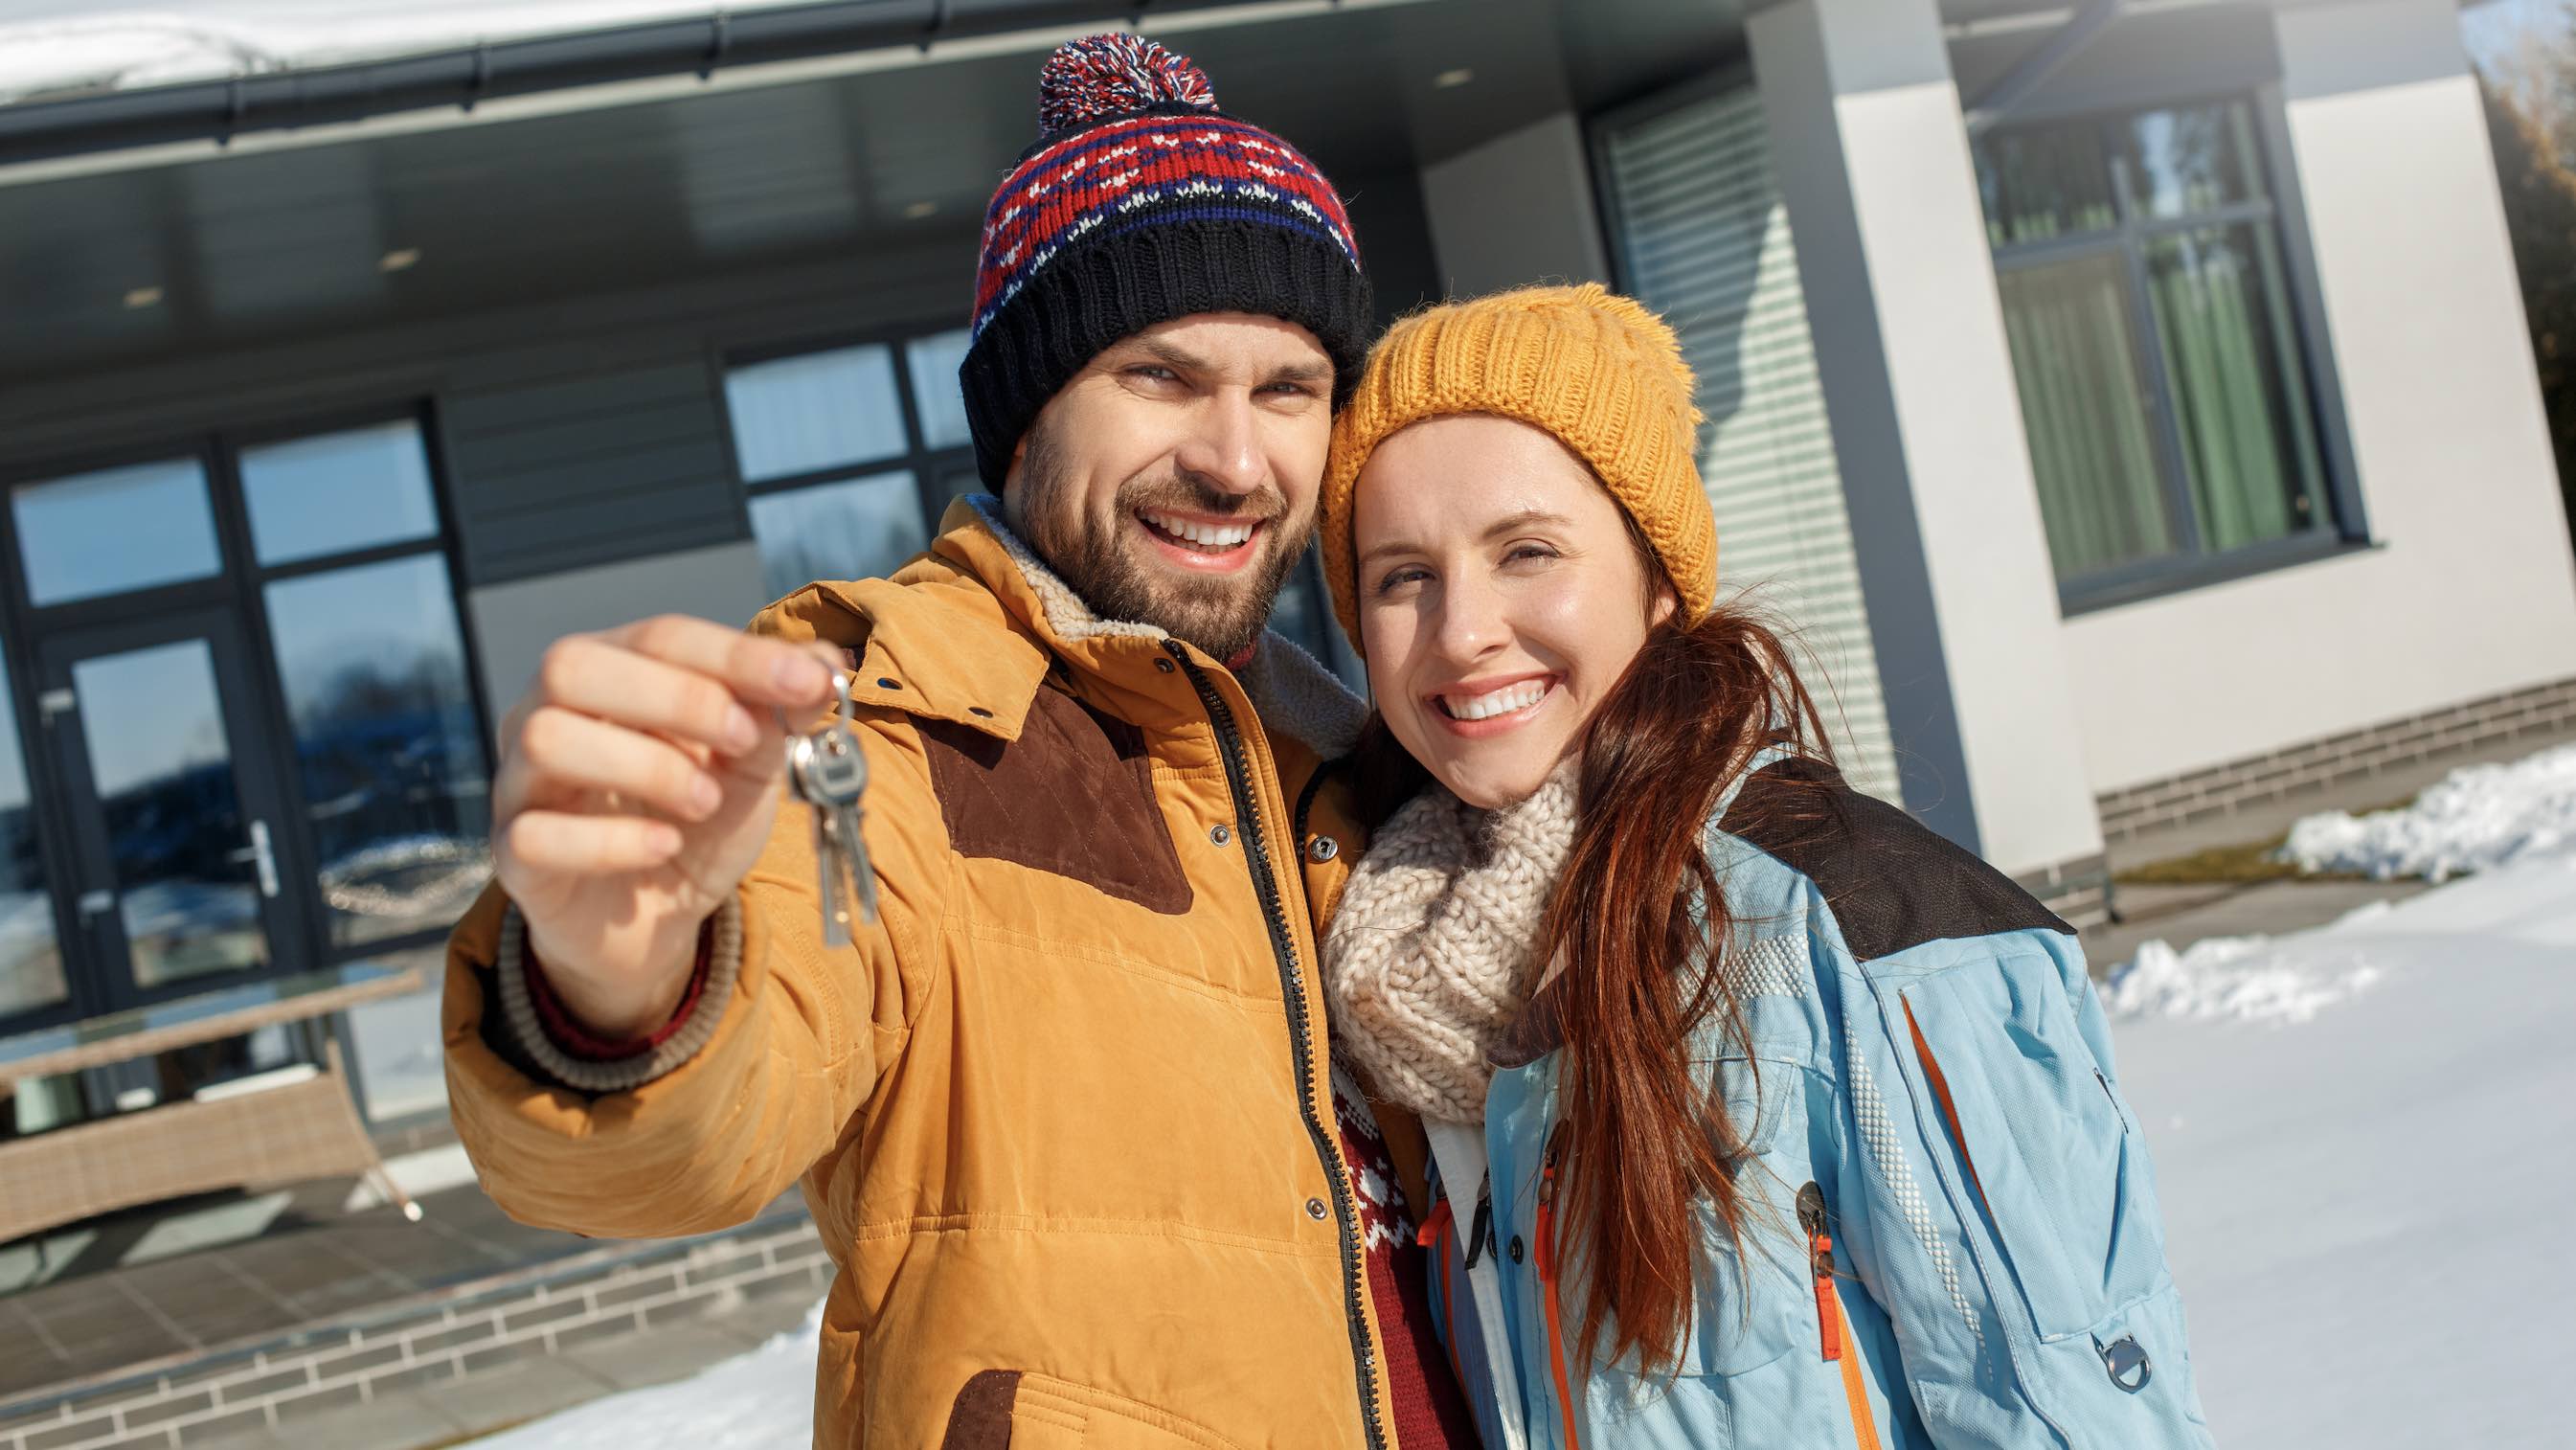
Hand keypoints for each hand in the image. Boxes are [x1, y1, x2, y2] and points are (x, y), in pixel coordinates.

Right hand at [490, 616, 841, 1037]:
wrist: (658, 919)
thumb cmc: (697, 818)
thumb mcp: (752, 761)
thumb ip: (782, 710)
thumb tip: (826, 662)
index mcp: (609, 672)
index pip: (658, 636)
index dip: (734, 655)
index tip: (804, 682)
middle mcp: (546, 713)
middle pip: (572, 666)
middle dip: (676, 697)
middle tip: (744, 742)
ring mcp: (520, 782)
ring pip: (546, 740)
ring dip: (647, 767)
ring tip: (704, 802)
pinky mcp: (513, 854)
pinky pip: (536, 835)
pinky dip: (614, 841)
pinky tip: (664, 847)